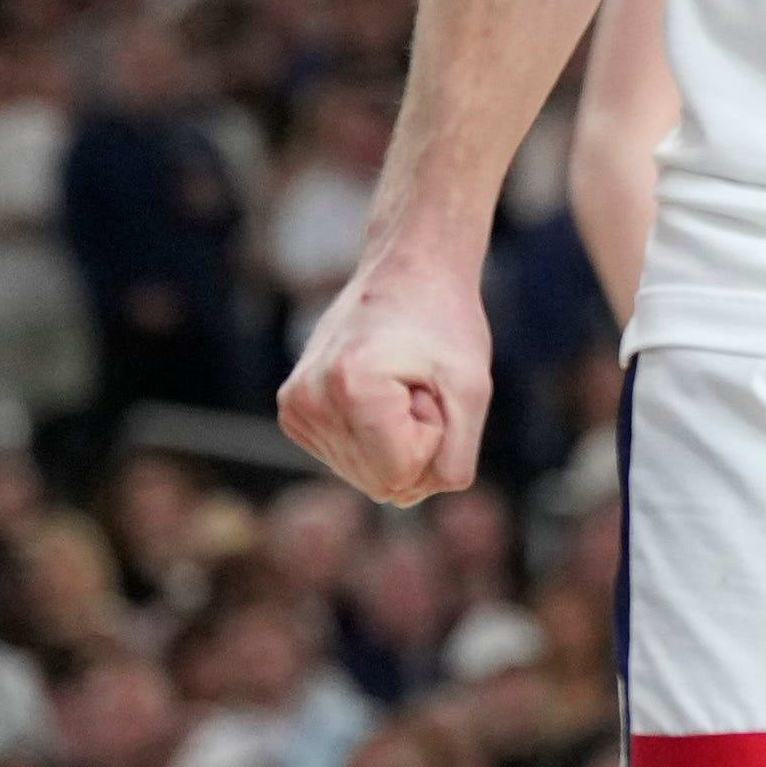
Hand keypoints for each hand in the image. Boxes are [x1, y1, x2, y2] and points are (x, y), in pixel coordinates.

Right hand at [277, 248, 491, 506]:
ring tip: (398, 383)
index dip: (433, 435)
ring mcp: (294, 407)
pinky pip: (350, 459)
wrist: (409, 268)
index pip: (402, 475)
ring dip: (395, 437)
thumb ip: (454, 460)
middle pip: (381, 482)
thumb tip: (408, 498)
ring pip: (365, 475)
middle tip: (416, 385)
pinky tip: (378, 388)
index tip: (430, 385)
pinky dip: (375, 433)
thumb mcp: (472, 390)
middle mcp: (308, 401)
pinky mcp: (293, 411)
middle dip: (414, 441)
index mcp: (349, 389)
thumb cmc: (446, 322)